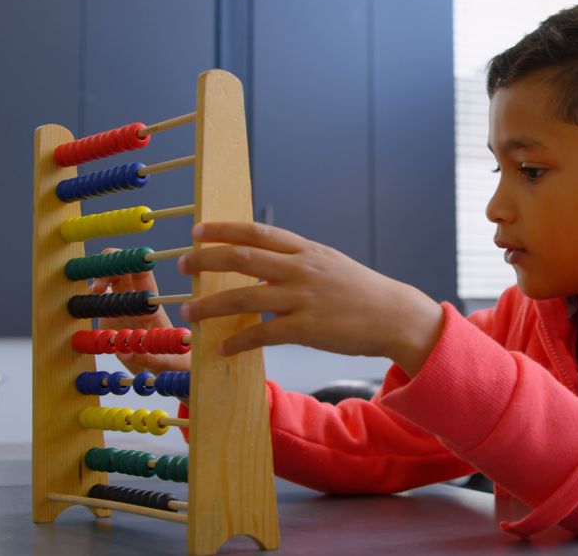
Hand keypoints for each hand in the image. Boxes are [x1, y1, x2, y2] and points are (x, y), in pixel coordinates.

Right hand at [90, 248, 190, 375]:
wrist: (162, 373)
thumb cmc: (175, 363)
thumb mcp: (168, 363)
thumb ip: (150, 357)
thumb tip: (125, 353)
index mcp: (153, 307)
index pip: (144, 277)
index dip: (135, 263)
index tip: (125, 262)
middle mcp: (136, 303)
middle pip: (124, 270)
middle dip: (111, 266)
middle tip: (99, 285)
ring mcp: (121, 309)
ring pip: (109, 281)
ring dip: (98, 279)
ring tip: (94, 291)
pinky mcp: (109, 319)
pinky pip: (98, 300)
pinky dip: (90, 296)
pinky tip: (86, 303)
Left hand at [177, 222, 443, 375]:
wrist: (394, 315)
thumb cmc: (360, 291)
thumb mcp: (329, 263)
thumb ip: (297, 260)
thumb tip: (262, 260)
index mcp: (306, 251)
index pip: (256, 232)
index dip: (223, 229)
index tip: (197, 230)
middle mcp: (301, 269)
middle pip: (242, 259)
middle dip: (206, 260)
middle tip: (182, 264)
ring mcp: (303, 298)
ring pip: (244, 297)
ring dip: (211, 305)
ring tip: (190, 313)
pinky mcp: (307, 328)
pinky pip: (262, 334)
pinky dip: (238, 341)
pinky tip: (222, 347)